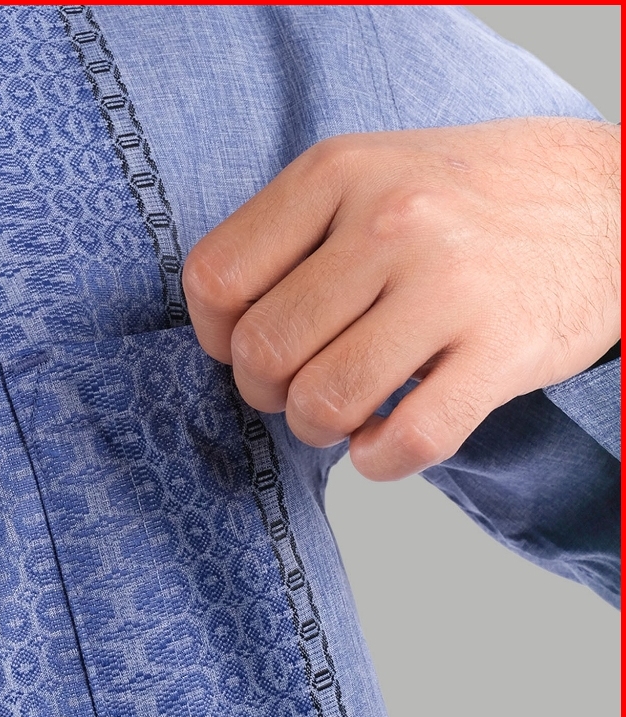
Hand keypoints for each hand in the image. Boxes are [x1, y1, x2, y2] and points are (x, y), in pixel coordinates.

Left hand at [182, 117, 620, 479]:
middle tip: (298, 385)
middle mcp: (391, 220)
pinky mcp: (503, 350)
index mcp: (337, 172)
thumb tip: (220, 331)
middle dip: (266, 391)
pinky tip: (384, 442)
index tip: (243, 343)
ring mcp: (451, 285)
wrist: (606, 201)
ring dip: (318, 428)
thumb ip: (289, 238)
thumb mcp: (367, 175)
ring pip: (323, 402)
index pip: (215, 280)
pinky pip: (406, 440)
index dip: (214, 334)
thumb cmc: (462, 202)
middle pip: (262, 351)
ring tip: (343, 411)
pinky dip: (378, 460)